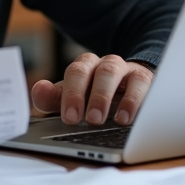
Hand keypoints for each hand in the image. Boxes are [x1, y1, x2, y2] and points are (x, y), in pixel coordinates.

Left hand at [30, 53, 153, 126]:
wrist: (129, 86)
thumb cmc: (96, 95)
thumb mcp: (73, 99)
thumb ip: (53, 98)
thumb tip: (39, 90)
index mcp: (85, 66)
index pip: (75, 72)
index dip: (72, 94)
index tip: (70, 118)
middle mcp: (104, 64)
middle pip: (96, 70)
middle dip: (93, 95)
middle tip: (90, 120)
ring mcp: (125, 70)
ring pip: (116, 72)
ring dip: (110, 96)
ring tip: (111, 120)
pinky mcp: (145, 79)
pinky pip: (142, 83)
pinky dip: (135, 100)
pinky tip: (128, 118)